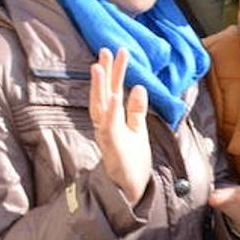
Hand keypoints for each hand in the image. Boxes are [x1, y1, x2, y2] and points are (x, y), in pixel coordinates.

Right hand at [89, 48, 150, 204]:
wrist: (130, 188)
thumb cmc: (132, 161)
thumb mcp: (138, 130)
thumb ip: (136, 110)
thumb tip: (139, 86)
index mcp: (114, 119)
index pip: (113, 91)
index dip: (116, 72)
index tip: (119, 51)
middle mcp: (107, 124)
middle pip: (104, 94)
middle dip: (106, 73)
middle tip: (106, 50)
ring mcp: (107, 135)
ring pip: (101, 107)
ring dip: (100, 87)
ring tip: (100, 67)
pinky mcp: (112, 146)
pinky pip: (109, 126)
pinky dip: (110, 111)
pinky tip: (112, 97)